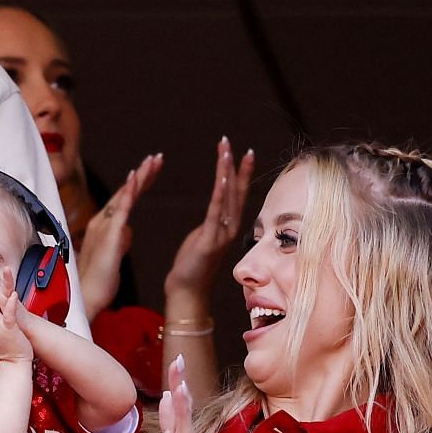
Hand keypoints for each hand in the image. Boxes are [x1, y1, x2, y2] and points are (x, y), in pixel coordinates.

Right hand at [77, 154, 162, 319]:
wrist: (87, 297)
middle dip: (142, 173)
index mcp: (104, 225)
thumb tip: (127, 231)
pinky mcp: (110, 235)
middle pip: (125, 191)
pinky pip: (121, 208)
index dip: (139, 183)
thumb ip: (120, 239)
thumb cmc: (99, 281)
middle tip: (157, 157)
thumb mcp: (113, 255)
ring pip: (124, 195)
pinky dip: (129, 191)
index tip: (152, 170)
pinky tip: (137, 177)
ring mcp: (105, 226)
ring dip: (139, 176)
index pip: (124, 199)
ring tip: (154, 161)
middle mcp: (102, 221)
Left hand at [164, 137, 256, 303]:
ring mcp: (222, 234)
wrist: (187, 289)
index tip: (244, 152)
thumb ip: (212, 223)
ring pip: (228, 197)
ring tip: (227, 150)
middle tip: (232, 143)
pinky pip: (216, 212)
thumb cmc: (193, 264)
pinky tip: (223, 177)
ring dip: (227, 172)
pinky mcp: (210, 240)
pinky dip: (221, 194)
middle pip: (236, 190)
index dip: (242, 172)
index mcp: (229, 226)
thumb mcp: (204, 237)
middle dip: (235, 165)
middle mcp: (231, 228)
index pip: (238, 193)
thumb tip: (215, 212)